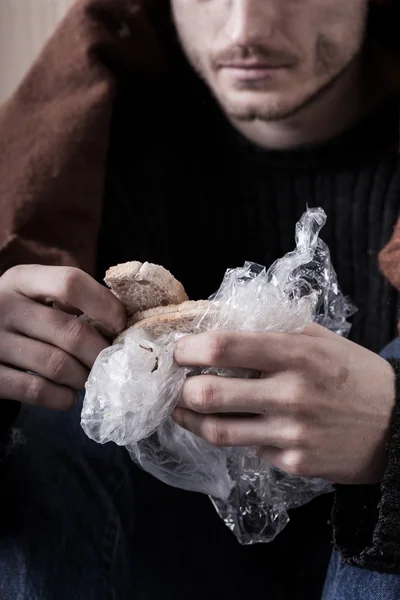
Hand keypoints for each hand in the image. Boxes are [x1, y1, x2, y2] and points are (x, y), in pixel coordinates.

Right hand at [0, 265, 125, 409]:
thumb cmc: (21, 317)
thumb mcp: (36, 295)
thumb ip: (73, 300)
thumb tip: (122, 324)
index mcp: (21, 279)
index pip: (71, 283)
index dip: (105, 305)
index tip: (120, 325)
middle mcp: (3, 306)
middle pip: (71, 332)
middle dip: (100, 353)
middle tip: (111, 363)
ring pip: (58, 365)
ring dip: (83, 377)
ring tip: (88, 378)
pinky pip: (37, 390)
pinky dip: (62, 397)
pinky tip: (67, 394)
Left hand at [173, 325, 395, 483]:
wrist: (399, 427)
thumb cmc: (356, 375)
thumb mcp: (323, 340)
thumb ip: (277, 330)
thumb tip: (226, 323)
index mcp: (295, 353)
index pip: (224, 347)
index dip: (190, 348)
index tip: (180, 350)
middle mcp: (290, 393)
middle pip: (209, 394)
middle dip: (181, 389)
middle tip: (177, 383)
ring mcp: (291, 434)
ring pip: (218, 431)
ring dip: (191, 419)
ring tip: (183, 409)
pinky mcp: (294, 463)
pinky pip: (250, 450)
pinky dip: (241, 437)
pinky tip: (244, 427)